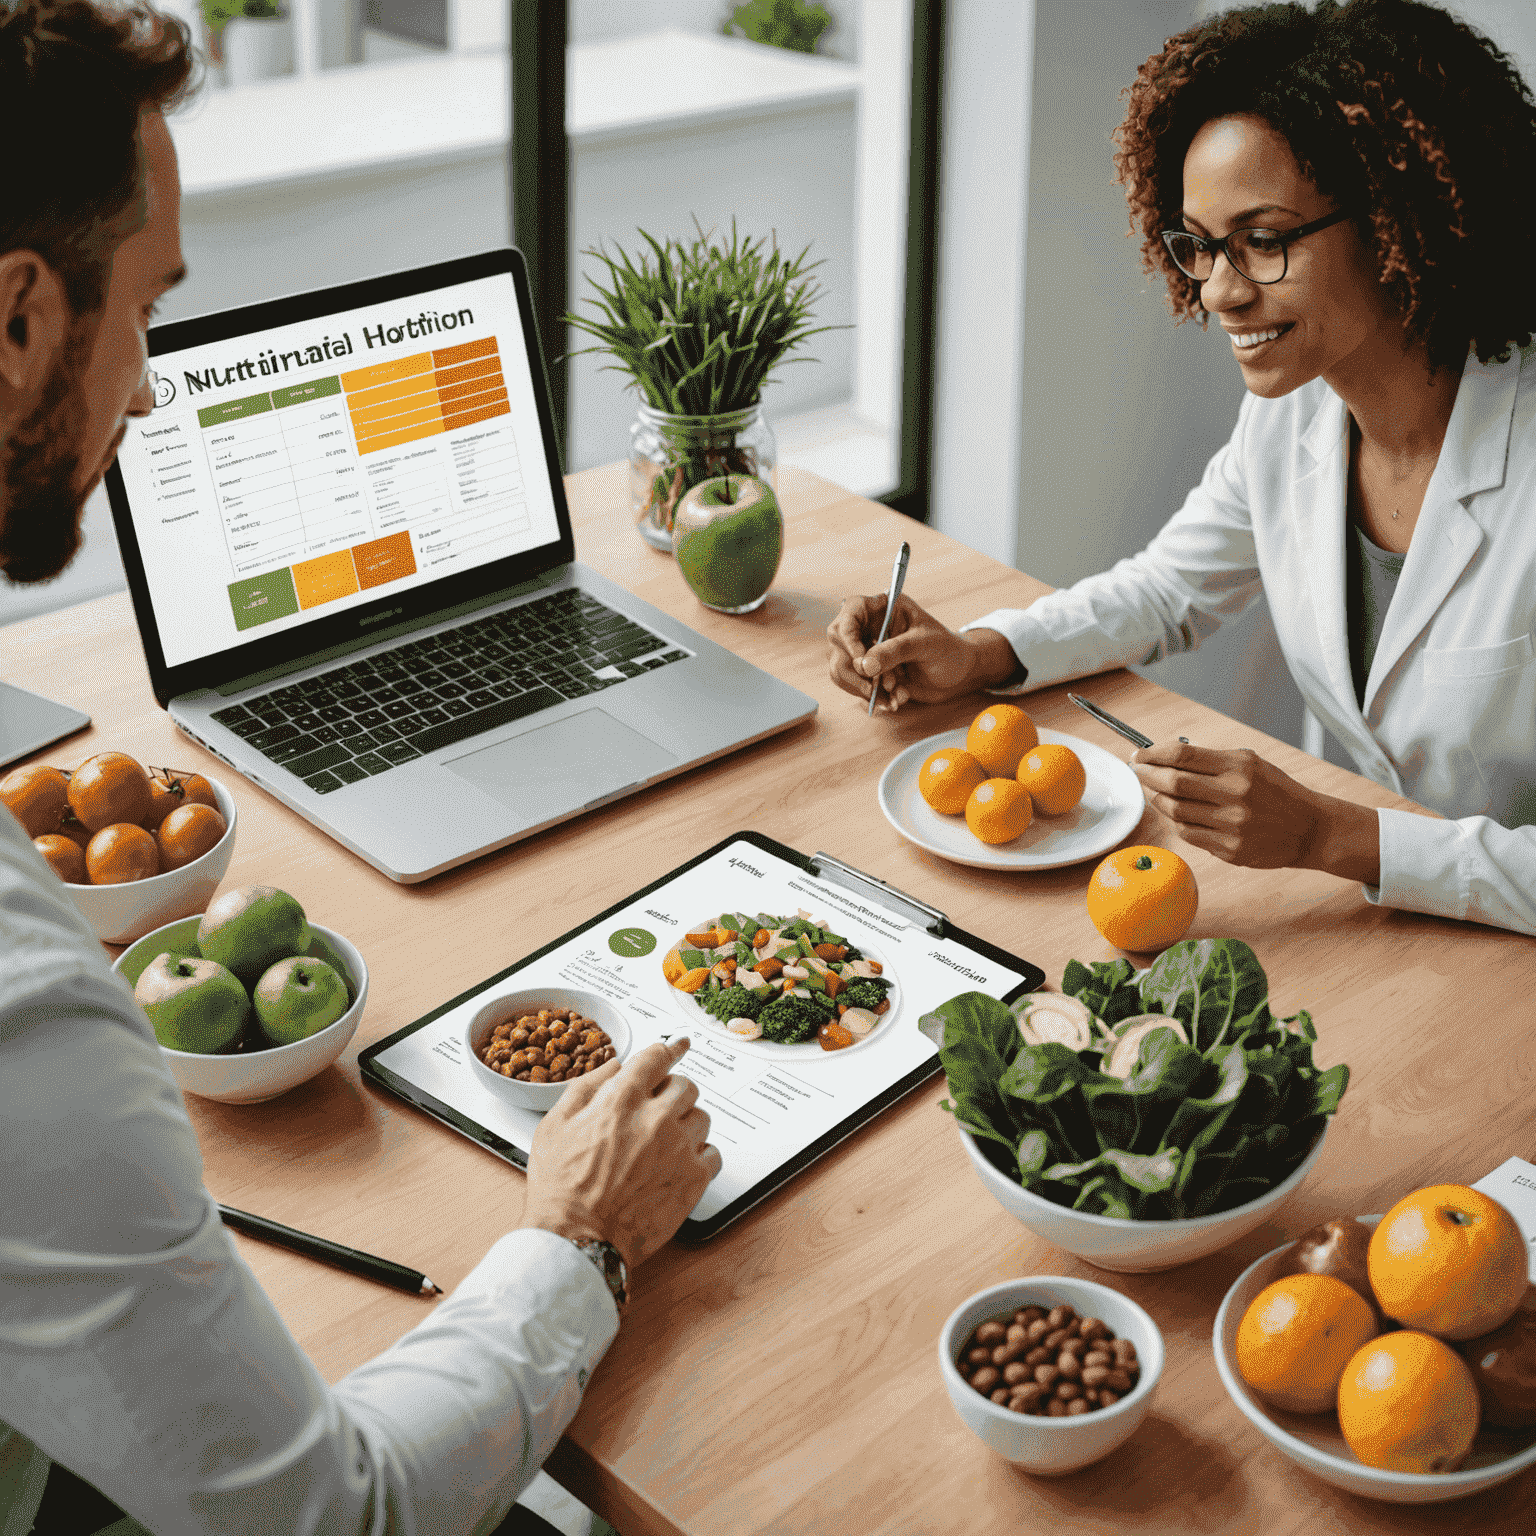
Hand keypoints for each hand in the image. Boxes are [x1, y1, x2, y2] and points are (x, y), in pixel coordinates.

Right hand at [519, 1038, 720, 1274]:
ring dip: (686, 1125)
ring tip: (663, 1145)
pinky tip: (678, 1166)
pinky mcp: (693, 1180)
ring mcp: (678, 1149)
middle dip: (672, 1094)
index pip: (657, 1057)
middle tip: (657, 1111)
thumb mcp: (554, 1125)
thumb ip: (586, 1087)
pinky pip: (712, 1154)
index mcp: (620, 1101)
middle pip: (686, 1085)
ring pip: (702, 1117)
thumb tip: (613, 1066)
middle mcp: (655, 1119)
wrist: (575, 1239)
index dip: (669, 1049)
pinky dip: (699, 1157)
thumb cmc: (560, 1188)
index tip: (678, 1046)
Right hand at [825, 593, 1017, 712]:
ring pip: (843, 670)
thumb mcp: (926, 644)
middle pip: (839, 644)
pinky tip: (898, 699)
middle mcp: (870, 628)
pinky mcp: (869, 674)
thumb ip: (896, 651)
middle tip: (876, 686)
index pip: (851, 612)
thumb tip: (864, 665)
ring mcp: (867, 652)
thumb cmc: (948, 649)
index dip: (848, 636)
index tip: (861, 661)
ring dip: (865, 688)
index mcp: (884, 608)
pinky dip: (875, 698)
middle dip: (855, 671)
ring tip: (895, 693)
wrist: (958, 675)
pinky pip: (857, 688)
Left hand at [1130, 742, 1380, 881]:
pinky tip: (1172, 812)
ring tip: (1152, 790)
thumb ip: (1211, 760)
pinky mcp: (1230, 850)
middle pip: (1173, 783)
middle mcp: (1235, 795)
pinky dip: (1175, 821)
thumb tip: (1165, 757)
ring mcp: (1232, 825)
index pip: (1183, 756)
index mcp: (1240, 767)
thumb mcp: (1251, 764)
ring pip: (1175, 811)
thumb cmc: (1276, 792)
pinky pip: (1188, 834)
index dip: (1153, 754)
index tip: (1139, 753)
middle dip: (1147, 775)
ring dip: (1156, 799)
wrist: (1310, 829)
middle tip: (1137, 771)